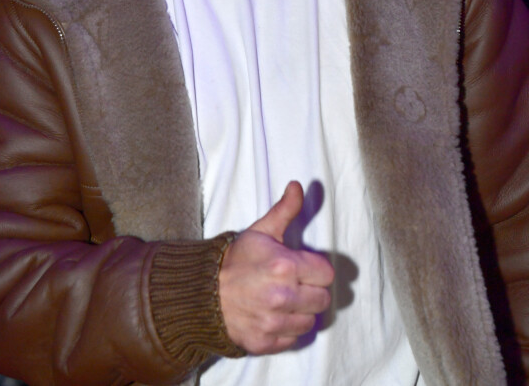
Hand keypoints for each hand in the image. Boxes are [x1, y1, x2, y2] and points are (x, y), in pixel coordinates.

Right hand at [218, 181, 334, 354]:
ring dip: (301, 311)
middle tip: (294, 284)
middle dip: (311, 290)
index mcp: (285, 266)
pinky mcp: (264, 342)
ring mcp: (272, 322)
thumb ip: (285, 209)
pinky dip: (287, 330)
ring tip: (284, 300)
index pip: (326, 274)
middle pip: (322, 300)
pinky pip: (293, 339)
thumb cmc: (236, 260)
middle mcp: (281, 296)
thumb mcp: (261, 230)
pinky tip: (274, 315)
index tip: (303, 267)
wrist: (202, 291)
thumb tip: (298, 185)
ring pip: (310, 321)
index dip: (316, 269)